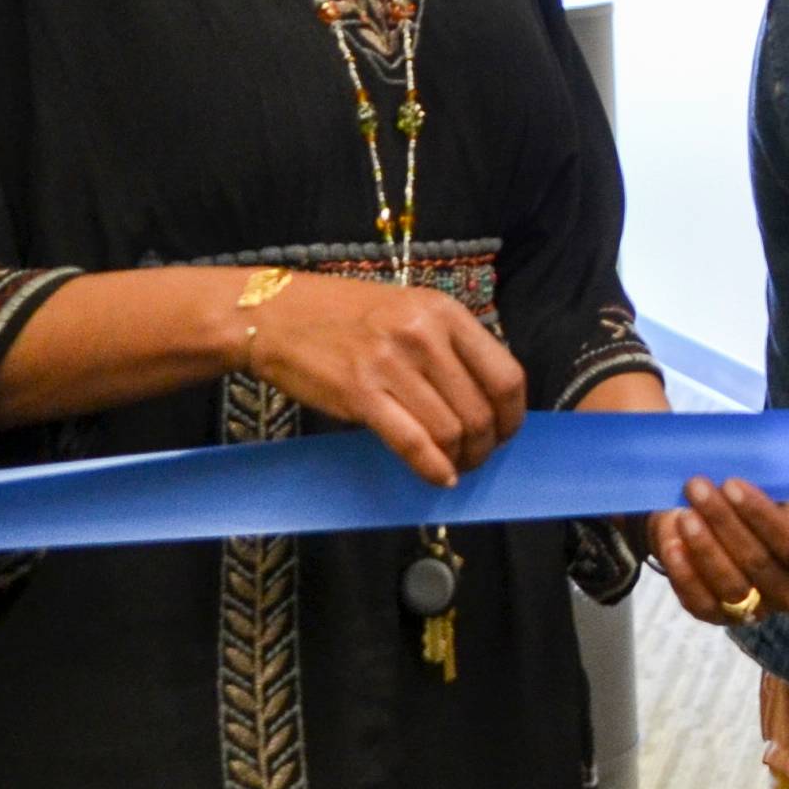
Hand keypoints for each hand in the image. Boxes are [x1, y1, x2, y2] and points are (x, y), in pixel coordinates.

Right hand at [247, 274, 530, 486]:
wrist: (275, 314)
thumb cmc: (344, 315)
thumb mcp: (409, 312)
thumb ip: (448, 346)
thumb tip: (483, 398)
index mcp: (445, 313)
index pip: (505, 375)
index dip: (513, 415)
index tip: (505, 431)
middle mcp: (424, 336)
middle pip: (480, 410)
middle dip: (486, 444)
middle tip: (477, 457)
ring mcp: (392, 364)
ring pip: (450, 430)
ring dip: (461, 459)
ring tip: (456, 466)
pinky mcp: (360, 394)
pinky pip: (413, 443)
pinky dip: (432, 468)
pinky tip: (438, 477)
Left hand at [649, 477, 788, 628]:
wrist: (714, 534)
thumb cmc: (745, 511)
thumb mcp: (764, 498)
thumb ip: (763, 491)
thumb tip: (743, 472)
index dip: (761, 515)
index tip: (732, 484)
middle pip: (758, 562)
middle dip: (725, 522)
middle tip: (699, 488)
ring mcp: (755, 612)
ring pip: (731, 584)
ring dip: (705, 547)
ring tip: (685, 514)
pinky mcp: (718, 618)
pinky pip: (701, 602)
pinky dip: (685, 573)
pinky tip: (674, 545)